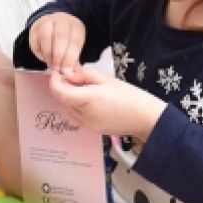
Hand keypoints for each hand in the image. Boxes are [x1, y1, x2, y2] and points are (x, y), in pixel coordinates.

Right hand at [26, 12, 86, 72]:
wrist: (56, 25)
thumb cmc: (68, 39)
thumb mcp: (75, 47)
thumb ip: (73, 60)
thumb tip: (68, 73)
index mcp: (75, 26)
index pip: (74, 41)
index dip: (70, 57)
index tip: (67, 70)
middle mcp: (61, 21)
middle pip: (60, 36)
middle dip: (58, 55)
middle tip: (57, 68)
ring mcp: (46, 22)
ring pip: (45, 37)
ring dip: (48, 54)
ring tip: (50, 64)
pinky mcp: (34, 27)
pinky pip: (34, 40)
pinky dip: (38, 52)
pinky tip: (44, 58)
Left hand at [45, 66, 165, 140]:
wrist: (147, 118)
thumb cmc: (131, 96)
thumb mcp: (107, 80)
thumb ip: (84, 75)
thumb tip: (68, 72)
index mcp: (88, 99)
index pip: (60, 92)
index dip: (54, 81)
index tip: (58, 73)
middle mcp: (85, 114)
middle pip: (64, 99)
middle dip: (66, 88)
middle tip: (79, 79)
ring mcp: (88, 124)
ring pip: (70, 108)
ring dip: (73, 98)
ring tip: (91, 90)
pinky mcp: (93, 130)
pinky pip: (79, 116)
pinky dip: (81, 107)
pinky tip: (96, 102)